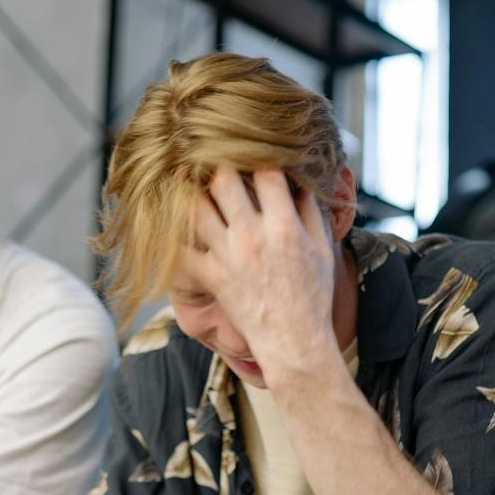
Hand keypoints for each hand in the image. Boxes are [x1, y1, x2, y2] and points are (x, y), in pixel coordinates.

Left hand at [188, 166, 338, 374]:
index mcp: (284, 225)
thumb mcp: (323, 249)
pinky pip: (181, 250)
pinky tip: (171, 223)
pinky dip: (172, 236)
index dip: (258, 156)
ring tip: (190, 183)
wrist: (294, 341)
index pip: (265, 171)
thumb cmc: (312, 296)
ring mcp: (228, 256)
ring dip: (193, 193)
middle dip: (218, 165)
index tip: (253, 153)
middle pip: (223, 179)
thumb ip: (311, 211)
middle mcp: (253, 236)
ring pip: (197, 208)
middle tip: (213, 159)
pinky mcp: (211, 277)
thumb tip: (300, 180)